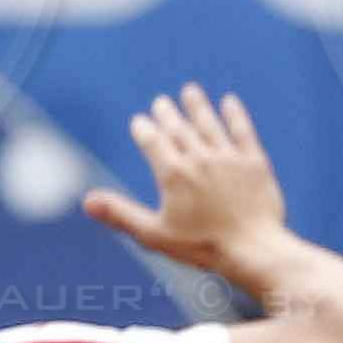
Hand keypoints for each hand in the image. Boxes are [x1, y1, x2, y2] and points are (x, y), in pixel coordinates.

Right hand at [80, 85, 297, 286]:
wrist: (254, 251)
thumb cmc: (203, 247)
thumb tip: (87, 201)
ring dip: (197, 106)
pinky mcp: (255, 163)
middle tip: (161, 101)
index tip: (139, 121)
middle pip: (179, 128)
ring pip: (209, 124)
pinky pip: (243, 132)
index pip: (153, 141)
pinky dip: (235, 115)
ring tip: (190, 91)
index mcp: (173, 174)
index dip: (144, 129)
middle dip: (167, 113)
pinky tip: (229, 102)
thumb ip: (121, 214)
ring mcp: (229, 159)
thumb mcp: (155, 234)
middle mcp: (200, 159)